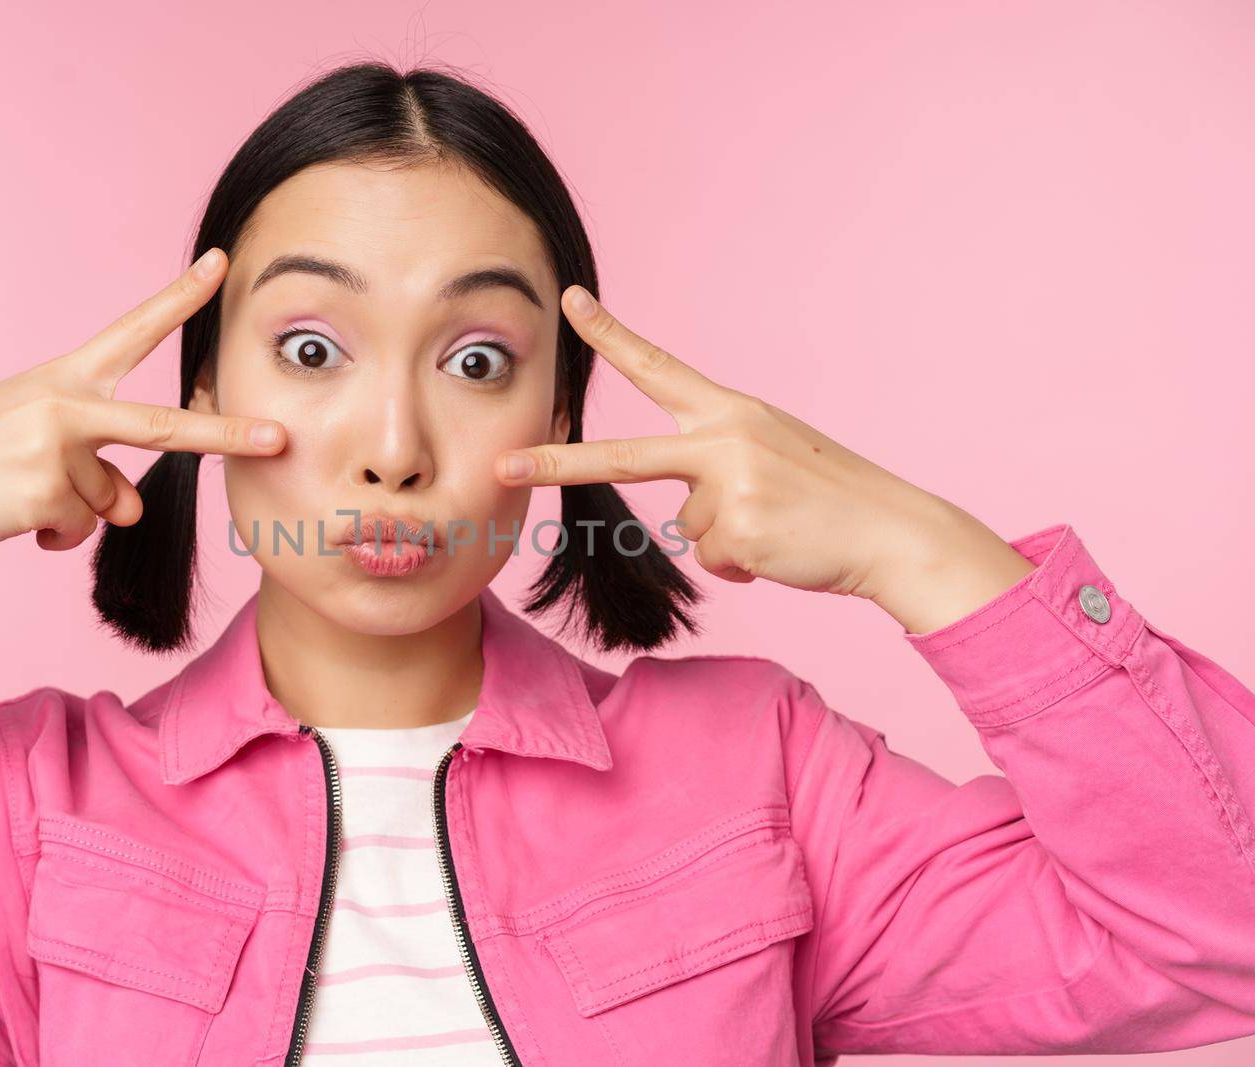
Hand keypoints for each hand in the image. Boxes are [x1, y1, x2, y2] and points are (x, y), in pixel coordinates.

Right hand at [0, 248, 287, 553]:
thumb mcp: (44, 450)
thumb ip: (100, 472)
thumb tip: (132, 509)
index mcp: (66, 379)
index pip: (134, 331)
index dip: (180, 298)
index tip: (222, 264)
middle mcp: (67, 404)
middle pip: (162, 425)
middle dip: (224, 435)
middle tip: (277, 438)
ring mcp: (57, 447)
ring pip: (106, 502)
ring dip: (73, 512)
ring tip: (19, 492)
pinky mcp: (44, 491)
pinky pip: (79, 528)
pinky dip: (53, 536)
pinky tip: (12, 514)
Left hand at [495, 287, 1033, 631]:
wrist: (893, 532)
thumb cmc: (829, 499)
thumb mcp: (768, 461)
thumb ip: (715, 472)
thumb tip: (687, 523)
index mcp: (730, 412)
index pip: (659, 366)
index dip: (610, 333)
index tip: (568, 299)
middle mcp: (725, 438)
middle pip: (623, 456)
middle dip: (557, 463)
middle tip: (504, 465)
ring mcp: (731, 483)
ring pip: (689, 529)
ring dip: (727, 540)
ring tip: (780, 526)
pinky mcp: (741, 529)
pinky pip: (715, 560)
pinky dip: (745, 566)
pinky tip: (782, 548)